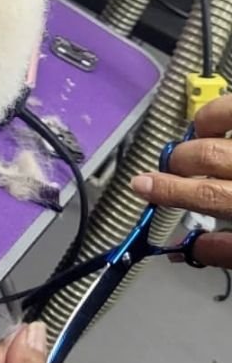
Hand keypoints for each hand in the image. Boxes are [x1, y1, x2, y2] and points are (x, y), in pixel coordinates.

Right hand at [130, 95, 231, 268]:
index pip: (203, 194)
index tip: (139, 185)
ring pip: (224, 118)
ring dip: (203, 128)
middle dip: (179, 162)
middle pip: (204, 156)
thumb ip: (228, 251)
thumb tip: (185, 249)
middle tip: (174, 168)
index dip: (166, 189)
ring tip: (199, 138)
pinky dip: (220, 111)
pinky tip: (216, 123)